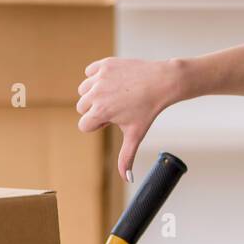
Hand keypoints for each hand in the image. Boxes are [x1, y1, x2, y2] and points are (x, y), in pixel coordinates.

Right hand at [76, 56, 180, 182]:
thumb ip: (126, 157)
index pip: (83, 125)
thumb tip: (127, 179)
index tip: (115, 119)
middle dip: (96, 109)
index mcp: (100, 112)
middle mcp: (96, 93)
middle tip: (119, 106)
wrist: (162, 82)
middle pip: (81, 108)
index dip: (99, 125)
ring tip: (116, 95)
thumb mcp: (135, 135)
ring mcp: (99, 77)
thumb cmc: (148, 111)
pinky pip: (90, 72)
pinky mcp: (104, 64)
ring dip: (94, 94)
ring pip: (83, 90)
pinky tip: (114, 82)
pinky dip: (97, 77)